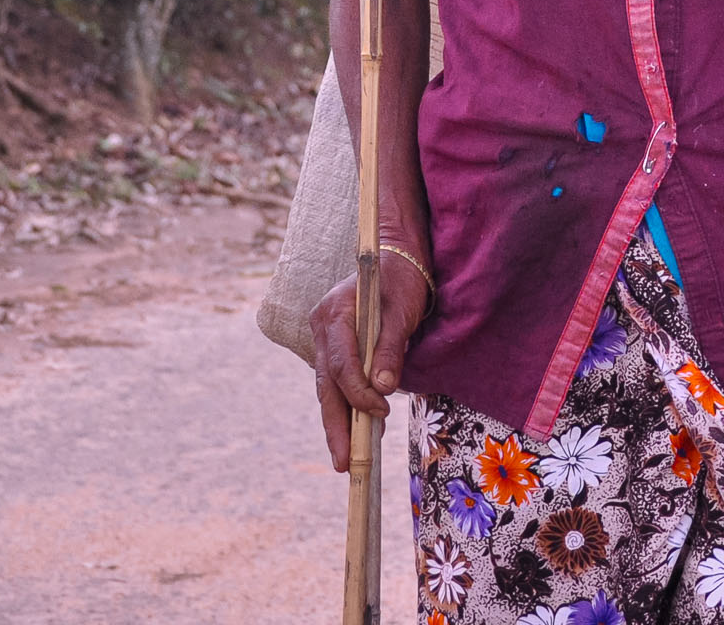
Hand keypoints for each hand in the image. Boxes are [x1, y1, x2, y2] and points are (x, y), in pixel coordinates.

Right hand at [311, 243, 433, 472]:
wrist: (394, 260)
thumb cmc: (401, 282)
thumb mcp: (402, 311)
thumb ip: (391, 347)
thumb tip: (383, 387)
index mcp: (334, 314)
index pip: (341, 365)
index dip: (359, 393)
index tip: (381, 411)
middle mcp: (321, 328)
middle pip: (326, 385)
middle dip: (336, 425)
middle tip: (343, 462)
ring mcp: (323, 338)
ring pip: (327, 388)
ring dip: (338, 422)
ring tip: (345, 457)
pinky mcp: (332, 347)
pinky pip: (334, 382)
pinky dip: (345, 405)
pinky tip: (356, 429)